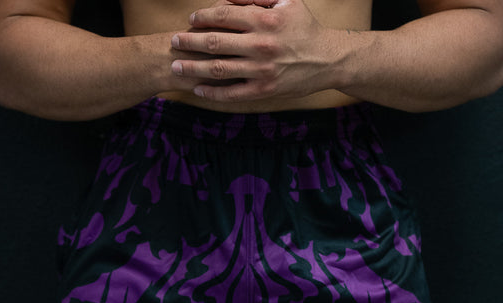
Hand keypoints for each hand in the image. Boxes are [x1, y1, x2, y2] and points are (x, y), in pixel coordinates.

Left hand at [170, 0, 336, 101]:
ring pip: (218, 69)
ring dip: (193, 67)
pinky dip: (212, 92)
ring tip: (177, 66)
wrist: (328, 60)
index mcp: (265, 20)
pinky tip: (198, 89)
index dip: (203, 17)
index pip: (224, 16)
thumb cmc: (306, 29)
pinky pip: (232, 93)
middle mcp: (260, 45)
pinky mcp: (263, 90)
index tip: (191, 20)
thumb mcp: (288, 2)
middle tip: (174, 42)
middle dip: (190, 42)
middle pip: (215, 42)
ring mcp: (260, 70)